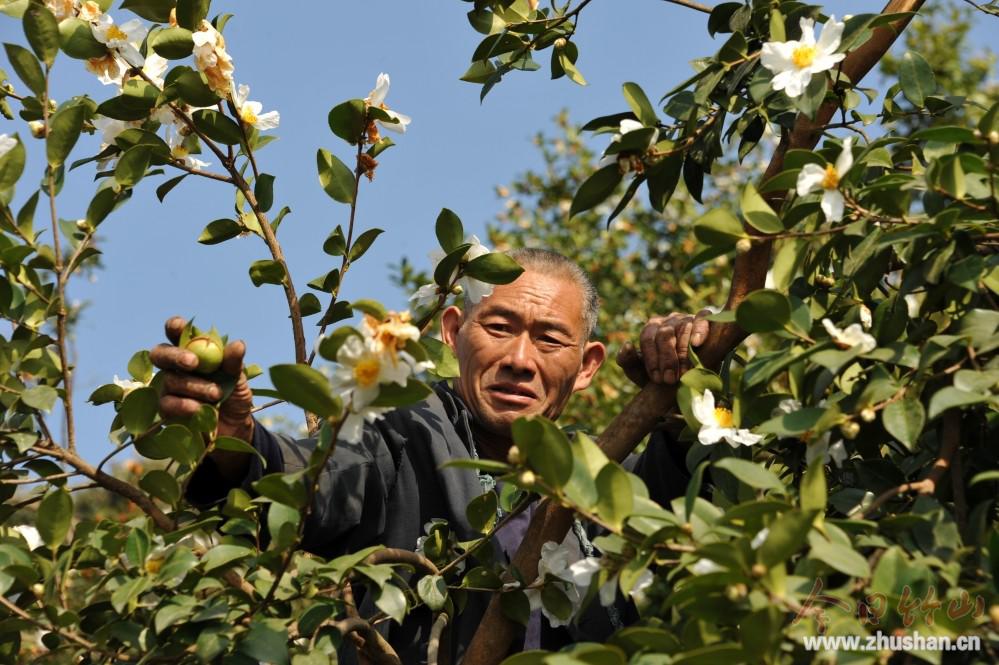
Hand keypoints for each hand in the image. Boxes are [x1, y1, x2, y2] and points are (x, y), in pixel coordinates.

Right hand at [150, 316, 254, 442]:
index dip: (174, 327)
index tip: (179, 326)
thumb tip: (237, 345)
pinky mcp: (166, 410)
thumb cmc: (234, 395)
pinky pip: (167, 403)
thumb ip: (234, 363)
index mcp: (193, 352)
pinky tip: (199, 408)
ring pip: (170, 380)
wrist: (235, 427)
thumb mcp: (239, 379)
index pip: (177, 334)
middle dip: (174, 356)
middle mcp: (175, 368)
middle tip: (192, 363)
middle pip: (160, 354)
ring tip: (216, 394)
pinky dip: (184, 405)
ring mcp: (168, 388)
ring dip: (194, 386)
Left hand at [616, 309, 711, 385]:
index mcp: (651, 329)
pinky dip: (700, 328)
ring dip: (683, 353)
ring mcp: (687, 318)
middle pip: (664, 334)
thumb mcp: (641, 373)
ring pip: (683, 328)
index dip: (651, 359)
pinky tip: (696, 343)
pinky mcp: (705, 319)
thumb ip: (628, 361)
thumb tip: (626, 344)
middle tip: (670, 380)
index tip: (657, 378)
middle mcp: (668, 321)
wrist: (690, 381)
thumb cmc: (663, 376)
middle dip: (667, 359)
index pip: (647, 338)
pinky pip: (703, 317)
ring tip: (685, 372)